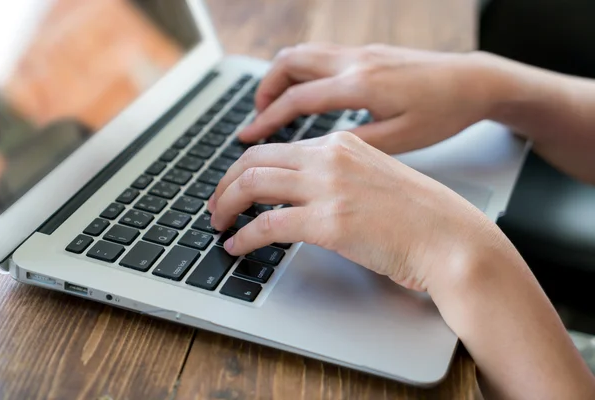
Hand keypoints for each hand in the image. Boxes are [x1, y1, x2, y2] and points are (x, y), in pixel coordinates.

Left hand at [209, 131, 496, 290]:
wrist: (451, 238)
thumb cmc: (419, 214)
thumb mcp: (374, 176)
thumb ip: (338, 175)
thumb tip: (303, 192)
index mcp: (340, 142)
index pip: (276, 149)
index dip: (245, 169)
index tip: (234, 186)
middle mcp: (330, 157)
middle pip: (254, 160)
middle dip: (225, 184)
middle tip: (215, 206)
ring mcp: (328, 188)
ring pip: (253, 185)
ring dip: (226, 206)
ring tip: (218, 225)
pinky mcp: (329, 223)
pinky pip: (268, 225)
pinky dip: (244, 237)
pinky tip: (237, 247)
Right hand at [239, 44, 499, 153]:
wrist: (475, 81)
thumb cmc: (444, 112)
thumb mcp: (401, 140)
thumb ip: (356, 145)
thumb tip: (318, 154)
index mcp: (361, 86)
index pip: (297, 99)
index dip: (266, 120)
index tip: (246, 137)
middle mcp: (355, 62)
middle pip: (289, 63)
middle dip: (264, 90)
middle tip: (256, 119)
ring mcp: (360, 53)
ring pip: (303, 54)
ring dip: (280, 77)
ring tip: (273, 106)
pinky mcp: (368, 53)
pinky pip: (320, 56)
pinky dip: (301, 73)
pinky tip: (306, 94)